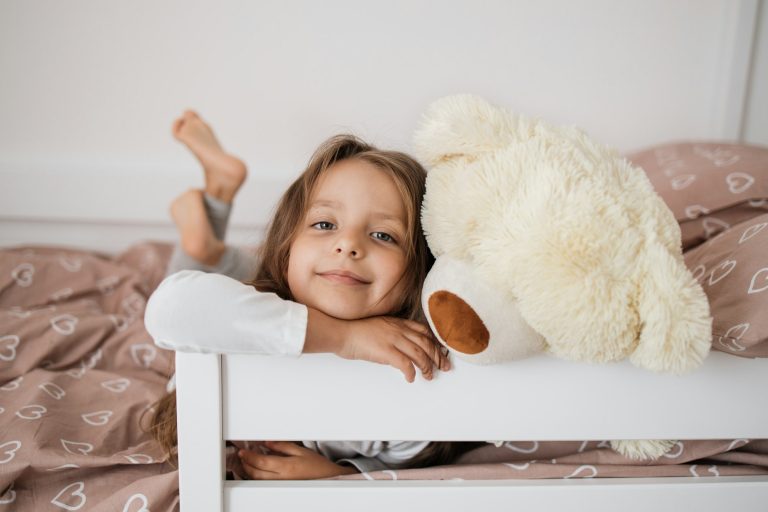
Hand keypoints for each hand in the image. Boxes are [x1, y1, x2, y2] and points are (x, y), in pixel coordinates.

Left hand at [238, 441, 357, 479]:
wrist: (328, 478)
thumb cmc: (317, 465)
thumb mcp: (300, 450)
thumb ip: (282, 446)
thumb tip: (267, 443)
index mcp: (287, 466)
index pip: (261, 462)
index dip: (249, 456)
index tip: (243, 451)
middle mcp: (282, 478)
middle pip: (257, 473)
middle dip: (246, 464)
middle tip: (242, 455)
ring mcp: (282, 484)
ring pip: (259, 480)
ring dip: (250, 471)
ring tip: (246, 462)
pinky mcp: (282, 487)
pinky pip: (265, 483)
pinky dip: (257, 476)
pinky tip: (256, 471)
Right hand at [336, 316, 450, 382]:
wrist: (341, 332)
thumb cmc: (355, 332)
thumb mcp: (378, 327)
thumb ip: (391, 333)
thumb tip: (401, 347)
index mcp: (397, 323)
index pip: (423, 331)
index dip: (434, 343)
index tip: (440, 352)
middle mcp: (398, 329)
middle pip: (426, 343)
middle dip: (438, 356)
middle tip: (444, 367)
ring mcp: (393, 339)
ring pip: (419, 354)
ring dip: (427, 367)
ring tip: (429, 376)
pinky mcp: (386, 351)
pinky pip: (405, 364)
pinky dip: (411, 372)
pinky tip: (411, 378)